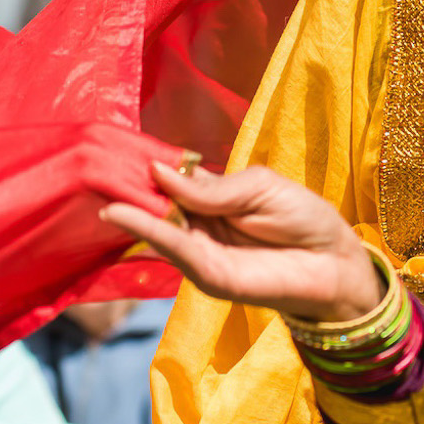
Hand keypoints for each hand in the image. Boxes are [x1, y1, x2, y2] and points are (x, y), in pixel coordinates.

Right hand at [102, 161, 384, 323]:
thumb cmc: (303, 218)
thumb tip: (159, 172)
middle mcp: (197, 224)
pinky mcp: (208, 274)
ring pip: (155, 226)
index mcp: (209, 197)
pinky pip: (173, 248)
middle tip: (88, 166)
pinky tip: (122, 214)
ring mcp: (199, 251)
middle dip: (124, 187)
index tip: (109, 148)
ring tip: (97, 187)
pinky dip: (147, 230)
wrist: (334, 261)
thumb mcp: (259, 186)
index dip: (143, 166)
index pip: (167, 180)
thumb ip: (211, 186)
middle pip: (153, 204)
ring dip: (126, 208)